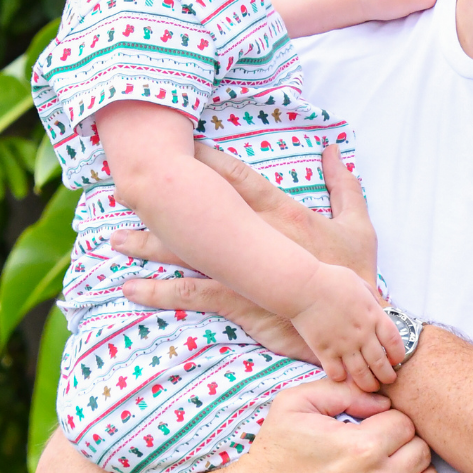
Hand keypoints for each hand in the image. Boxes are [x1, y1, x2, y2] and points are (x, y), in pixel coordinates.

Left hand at [117, 142, 376, 281]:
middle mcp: (258, 239)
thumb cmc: (359, 278)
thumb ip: (345, 185)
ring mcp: (245, 272)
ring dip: (147, 245)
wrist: (358, 327)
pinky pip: (190, 294)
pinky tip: (130, 288)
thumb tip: (334, 149)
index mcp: (284, 216)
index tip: (182, 145)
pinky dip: (158, 292)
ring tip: (114, 239)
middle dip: (163, 197)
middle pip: (201, 211)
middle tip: (127, 186)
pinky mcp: (239, 303)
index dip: (209, 161)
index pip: (239, 180)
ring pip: (186, 254)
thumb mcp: (357, 227)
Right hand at [231, 377, 451, 472]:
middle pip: (421, 453)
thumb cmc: (272, 457)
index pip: (406, 424)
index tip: (374, 431)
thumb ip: (343, 390)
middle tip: (383, 453)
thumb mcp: (294, 404)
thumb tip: (384, 401)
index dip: (390, 423)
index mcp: (362, 447)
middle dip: (404, 447)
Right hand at [291, 262, 403, 391]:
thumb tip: (377, 304)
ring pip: (361, 373)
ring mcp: (344, 344)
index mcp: (373, 316)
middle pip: (380, 363)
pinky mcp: (325, 351)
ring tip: (369, 387)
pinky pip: (337, 372)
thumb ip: (371, 297)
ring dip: (367, 383)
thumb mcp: (360, 283)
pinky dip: (341, 378)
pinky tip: (342, 376)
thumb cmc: (331, 280)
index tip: (395, 360)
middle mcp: (362, 334)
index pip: (395, 342)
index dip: (398, 355)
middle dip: (387, 376)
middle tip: (387, 380)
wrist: (304, 287)